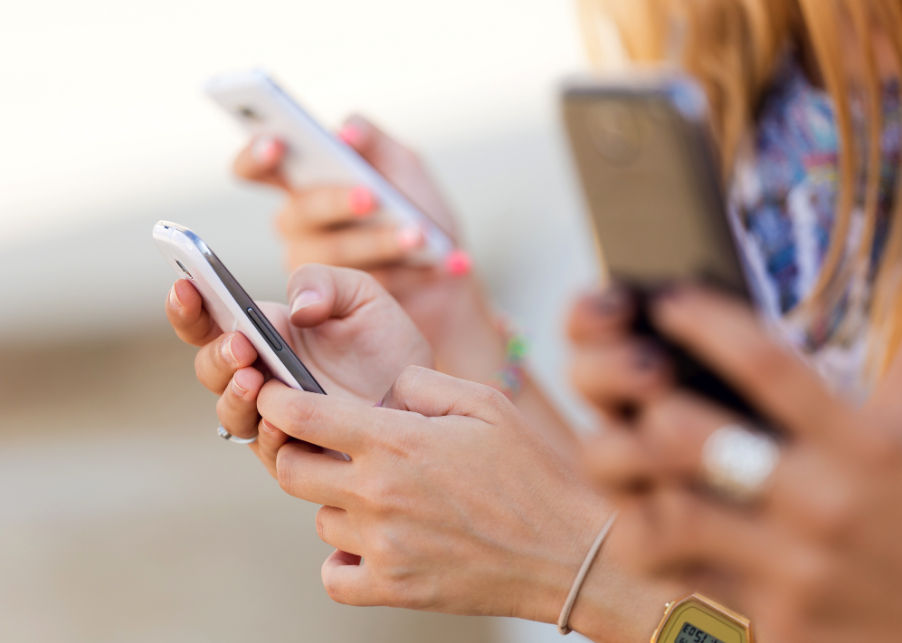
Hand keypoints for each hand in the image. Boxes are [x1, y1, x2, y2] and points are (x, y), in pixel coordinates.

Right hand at [165, 263, 430, 474]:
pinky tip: (280, 421)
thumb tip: (297, 308)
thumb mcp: (360, 295)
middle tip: (241, 344)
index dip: (187, 306)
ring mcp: (273, 416)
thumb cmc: (385, 340)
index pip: (208, 320)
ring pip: (230, 413)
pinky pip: (268, 449)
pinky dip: (268, 434)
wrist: (425, 394)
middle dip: (218, 355)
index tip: (185, 287)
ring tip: (255, 378)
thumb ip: (322, 283)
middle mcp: (258, 375)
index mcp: (262, 332)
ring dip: (235, 396)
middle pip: (211, 368)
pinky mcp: (297, 452)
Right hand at [233, 114, 476, 351]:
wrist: (449, 272)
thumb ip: (374, 141)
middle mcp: (299, 226)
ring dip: (381, 242)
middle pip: (300, 211)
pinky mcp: (340, 306)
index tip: (276, 145)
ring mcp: (312, 270)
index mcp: (303, 184)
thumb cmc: (418, 210)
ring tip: (420, 236)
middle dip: (337, 201)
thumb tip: (345, 132)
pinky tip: (448, 263)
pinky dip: (414, 271)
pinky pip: (369, 286)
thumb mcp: (402, 165)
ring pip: (333, 254)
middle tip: (371, 198)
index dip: (256, 155)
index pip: (256, 168)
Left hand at [253, 365, 611, 621]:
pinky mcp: (393, 587)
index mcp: (396, 441)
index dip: (276, 400)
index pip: (301, 416)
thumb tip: (384, 387)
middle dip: (297, 452)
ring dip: (336, 503)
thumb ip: (423, 383)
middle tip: (327, 448)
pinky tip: (371, 542)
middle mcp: (378, 493)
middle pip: (289, 470)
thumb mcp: (486, 404)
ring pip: (319, 518)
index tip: (275, 397)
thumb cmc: (531, 473)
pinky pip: (333, 574)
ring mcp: (382, 545)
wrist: (567, 552)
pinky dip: (342, 558)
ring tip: (380, 495)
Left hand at [584, 287, 901, 642]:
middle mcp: (824, 507)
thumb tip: (894, 261)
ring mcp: (794, 572)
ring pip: (668, 514)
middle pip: (689, 437)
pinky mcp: (772, 624)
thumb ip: (895, 360)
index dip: (706, 322)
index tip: (669, 301)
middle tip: (635, 385)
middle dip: (646, 402)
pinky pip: (683, 579)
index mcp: (867, 447)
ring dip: (632, 475)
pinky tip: (643, 511)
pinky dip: (656, 541)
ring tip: (622, 447)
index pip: (766, 365)